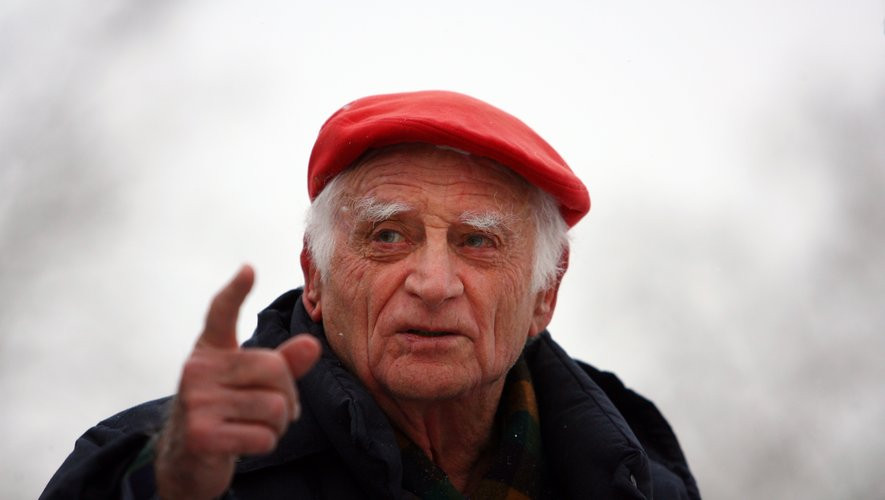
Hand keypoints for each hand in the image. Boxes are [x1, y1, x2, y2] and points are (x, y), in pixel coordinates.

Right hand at [154, 265, 320, 499]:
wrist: (186, 461)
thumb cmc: (226, 412)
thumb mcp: (251, 383)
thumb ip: (283, 363)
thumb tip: (312, 344)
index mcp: (210, 350)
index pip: (220, 314)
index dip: (235, 291)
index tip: (248, 269)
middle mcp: (197, 369)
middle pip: (276, 368)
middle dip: (289, 395)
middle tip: (279, 411)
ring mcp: (196, 401)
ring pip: (275, 406)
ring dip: (278, 425)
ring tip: (259, 427)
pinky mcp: (201, 434)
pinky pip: (263, 435)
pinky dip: (266, 443)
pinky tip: (246, 444)